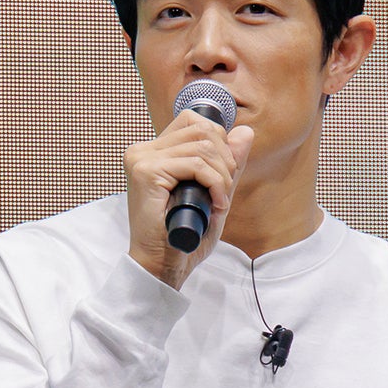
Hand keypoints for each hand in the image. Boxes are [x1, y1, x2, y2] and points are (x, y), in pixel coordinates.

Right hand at [124, 111, 254, 289]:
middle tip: (224, 190)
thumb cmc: (184, 237)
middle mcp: (143, 150)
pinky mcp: (147, 172)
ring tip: (220, 200)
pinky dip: (215, 183)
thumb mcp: (213, 194)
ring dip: (222, 174)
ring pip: (202, 145)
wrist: (163, 266)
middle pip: (201, 128)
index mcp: (153, 152)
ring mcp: (142, 159)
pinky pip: (196, 164)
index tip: (223, 177)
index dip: (219, 142)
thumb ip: (228, 164)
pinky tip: (216, 205)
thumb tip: (245, 131)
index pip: (193, 121)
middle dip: (225, 158)